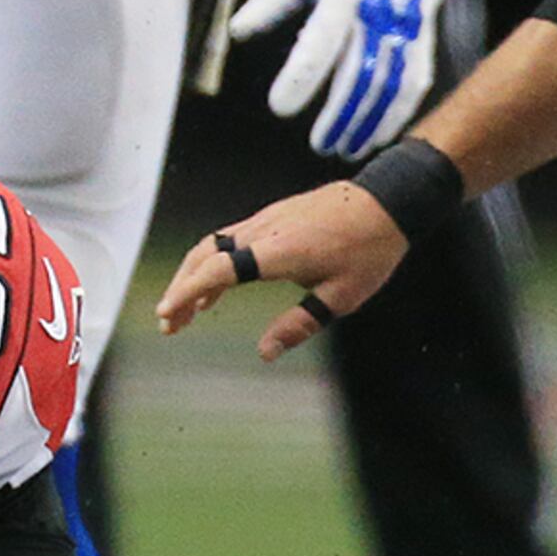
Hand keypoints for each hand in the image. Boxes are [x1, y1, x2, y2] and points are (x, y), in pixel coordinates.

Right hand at [153, 180, 410, 362]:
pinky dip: (213, 265)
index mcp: (280, 250)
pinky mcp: (273, 217)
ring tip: (185, 315)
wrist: (388, 201)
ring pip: (214, 245)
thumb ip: (298, 325)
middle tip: (168, 325)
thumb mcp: (341, 298)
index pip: (221, 268)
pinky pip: (230, 240)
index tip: (169, 314)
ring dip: (193, 277)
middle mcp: (265, 229)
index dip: (189, 292)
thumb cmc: (369, 251)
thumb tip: (264, 353)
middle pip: (206, 255)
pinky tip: (215, 291)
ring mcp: (267, 219)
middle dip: (181, 291)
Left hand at [230, 0, 449, 157]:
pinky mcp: (424, 35)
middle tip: (321, 145)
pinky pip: (415, 81)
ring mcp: (406, 24)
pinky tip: (381, 134)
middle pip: (360, 72)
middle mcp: (378, 9)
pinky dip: (399, 112)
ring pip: (391, 84)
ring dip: (370, 121)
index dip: (301, 77)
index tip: (280, 108)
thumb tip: (237, 32)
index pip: (320, 40)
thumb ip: (271, 1)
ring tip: (348, 148)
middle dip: (340, 115)